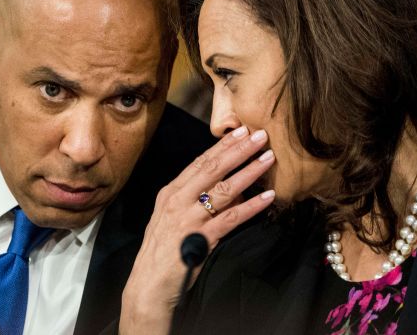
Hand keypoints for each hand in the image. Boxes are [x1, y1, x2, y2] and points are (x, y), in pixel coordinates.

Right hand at [120, 126, 274, 334]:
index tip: (241, 131)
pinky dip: (252, 207)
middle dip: (239, 150)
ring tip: (268, 159)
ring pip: (225, 190)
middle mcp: (178, 201)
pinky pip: (231, 219)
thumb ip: (196, 201)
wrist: (148, 285)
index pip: (200, 162)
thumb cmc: (162, 253)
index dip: (223, 145)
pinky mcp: (200, 239)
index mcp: (171, 193)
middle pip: (214, 169)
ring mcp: (188, 219)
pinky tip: (268, 198)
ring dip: (250, 172)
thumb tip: (230, 190)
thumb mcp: (173, 219)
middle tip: (260, 135)